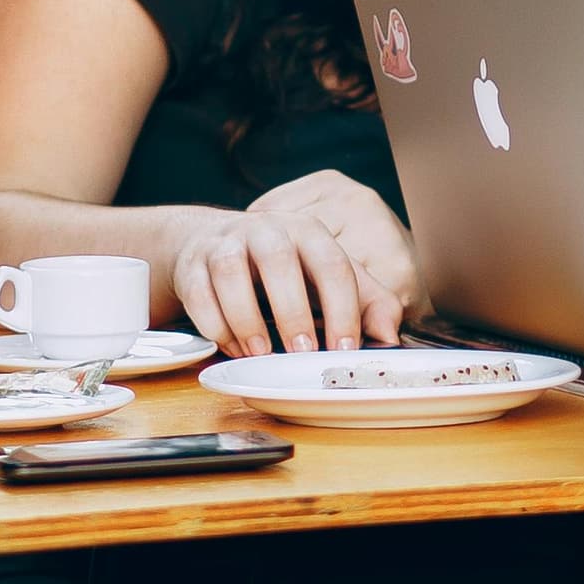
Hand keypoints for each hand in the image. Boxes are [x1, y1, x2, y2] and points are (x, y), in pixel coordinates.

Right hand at [170, 179, 413, 354]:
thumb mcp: (326, 278)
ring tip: (260, 354)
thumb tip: (390, 337)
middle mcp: (267, 230)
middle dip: (292, 310)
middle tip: (302, 352)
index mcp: (309, 232)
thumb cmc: (282, 268)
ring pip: (231, 272)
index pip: (333, 265)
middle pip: (280, 261)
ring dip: (246, 317)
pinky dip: (213, 324)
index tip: (344, 349)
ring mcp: (226, 243)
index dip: (343, 308)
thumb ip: (365, 303)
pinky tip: (230, 347)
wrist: (213, 243)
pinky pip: (198, 292)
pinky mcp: (193, 263)